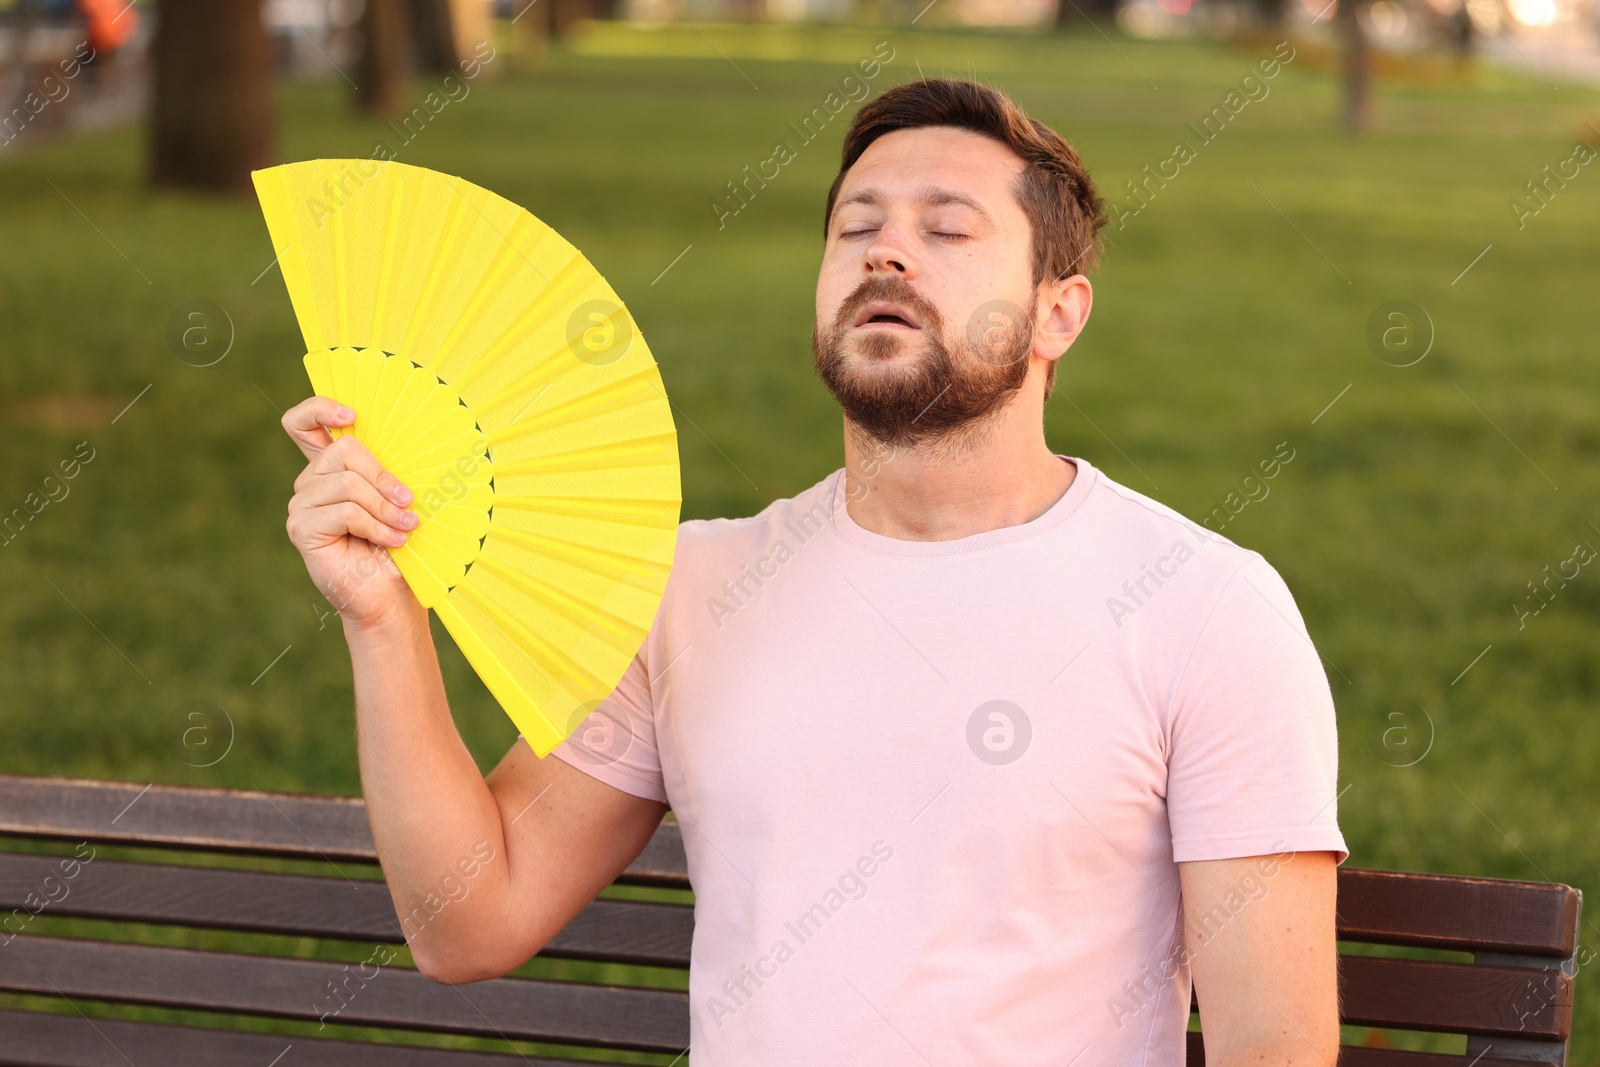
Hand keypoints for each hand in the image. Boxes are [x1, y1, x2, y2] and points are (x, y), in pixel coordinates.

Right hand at [282, 397, 419, 629]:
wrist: (390, 594)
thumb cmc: (398, 545)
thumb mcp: (397, 500)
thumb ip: (389, 470)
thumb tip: (411, 438)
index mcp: (331, 469)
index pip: (303, 424)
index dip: (320, 409)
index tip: (351, 413)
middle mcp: (311, 483)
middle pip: (342, 450)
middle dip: (384, 476)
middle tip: (410, 503)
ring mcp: (302, 505)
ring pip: (347, 483)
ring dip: (386, 508)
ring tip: (406, 528)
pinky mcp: (302, 529)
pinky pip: (345, 511)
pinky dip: (377, 526)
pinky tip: (393, 541)